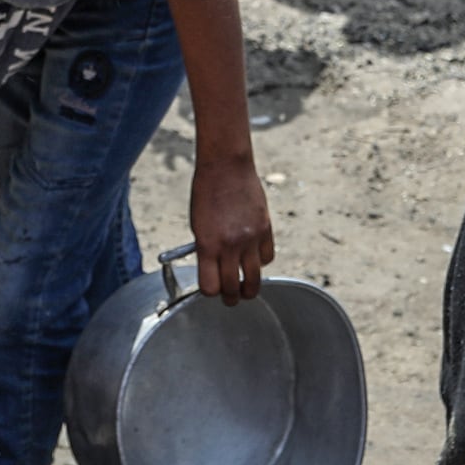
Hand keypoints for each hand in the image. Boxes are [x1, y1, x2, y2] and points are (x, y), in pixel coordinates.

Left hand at [188, 151, 272, 301]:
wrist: (226, 166)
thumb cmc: (206, 192)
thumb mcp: (198, 224)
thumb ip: (207, 249)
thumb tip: (214, 270)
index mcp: (207, 244)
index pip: (210, 287)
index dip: (210, 292)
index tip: (210, 289)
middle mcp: (230, 245)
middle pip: (232, 289)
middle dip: (230, 298)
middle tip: (230, 297)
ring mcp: (250, 238)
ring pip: (254, 280)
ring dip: (249, 288)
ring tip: (246, 289)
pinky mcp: (265, 229)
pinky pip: (267, 258)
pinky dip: (261, 262)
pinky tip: (254, 258)